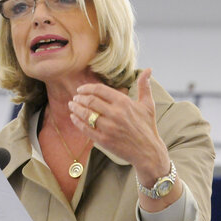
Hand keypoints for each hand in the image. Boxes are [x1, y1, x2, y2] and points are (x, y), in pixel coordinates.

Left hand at [69, 68, 169, 182]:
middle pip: (90, 101)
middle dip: (80, 98)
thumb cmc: (148, 127)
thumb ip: (144, 86)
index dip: (87, 88)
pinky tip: (73, 118)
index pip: (99, 90)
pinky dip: (77, 122)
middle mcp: (115, 114)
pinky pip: (85, 128)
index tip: (81, 89)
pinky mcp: (104, 140)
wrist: (148, 151)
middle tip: (75, 98)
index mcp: (124, 102)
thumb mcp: (148, 105)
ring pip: (85, 114)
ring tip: (72, 105)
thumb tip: (148, 69)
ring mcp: (109, 128)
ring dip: (76, 108)